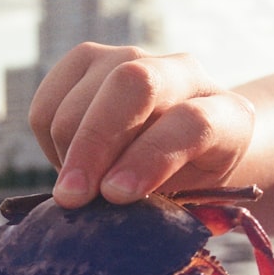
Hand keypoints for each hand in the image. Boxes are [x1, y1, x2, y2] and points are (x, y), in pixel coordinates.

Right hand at [28, 43, 256, 207]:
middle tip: (72, 198)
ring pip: (78, 102)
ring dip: (67, 155)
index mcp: (227, 115)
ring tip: (82, 187)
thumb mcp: (189, 204)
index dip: (151, 158)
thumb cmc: (185, 186)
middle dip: (93, 146)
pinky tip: (69, 161)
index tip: (116, 196)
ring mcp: (131, 58)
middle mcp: (182, 72)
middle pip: (131, 86)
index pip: (191, 122)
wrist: (180, 146)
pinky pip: (46, 105)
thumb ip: (159, 209)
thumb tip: (102, 216)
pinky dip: (47, 144)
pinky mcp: (86, 61)